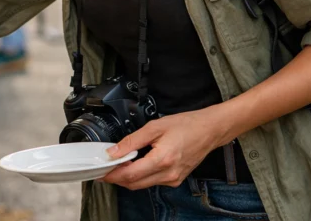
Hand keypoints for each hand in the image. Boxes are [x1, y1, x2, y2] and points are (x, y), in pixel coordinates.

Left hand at [102, 107, 226, 190]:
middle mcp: (169, 174)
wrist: (209, 130)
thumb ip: (131, 140)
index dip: (112, 174)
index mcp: (163, 160)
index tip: (100, 171)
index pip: (130, 174)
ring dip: (128, 177)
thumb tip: (113, 151)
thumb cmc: (186, 125)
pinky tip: (135, 165)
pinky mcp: (175, 179)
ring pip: (142, 184)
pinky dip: (140, 176)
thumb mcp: (155, 127)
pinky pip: (152, 182)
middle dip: (117, 178)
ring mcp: (173, 179)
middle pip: (134, 184)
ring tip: (118, 164)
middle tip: (105, 169)